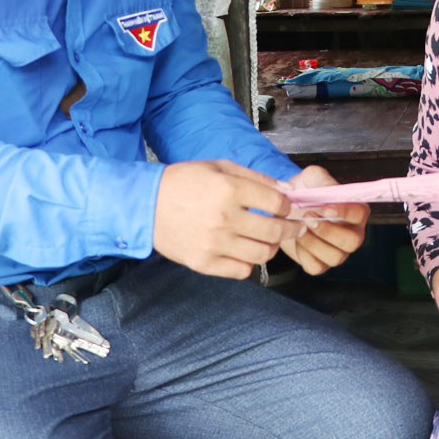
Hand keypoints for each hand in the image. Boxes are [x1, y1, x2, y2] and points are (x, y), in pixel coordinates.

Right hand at [153, 160, 299, 279]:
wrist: (146, 205)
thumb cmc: (183, 182)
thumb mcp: (219, 167)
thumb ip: (255, 178)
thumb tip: (286, 191)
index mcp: (228, 190)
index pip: (277, 203)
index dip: (288, 206)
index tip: (287, 207)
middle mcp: (224, 218)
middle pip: (275, 231)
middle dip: (290, 228)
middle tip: (292, 226)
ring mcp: (214, 244)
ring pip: (263, 254)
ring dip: (272, 247)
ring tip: (268, 239)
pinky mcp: (204, 263)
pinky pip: (242, 271)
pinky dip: (249, 262)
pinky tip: (244, 251)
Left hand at [277, 165, 368, 274]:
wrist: (283, 206)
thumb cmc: (304, 191)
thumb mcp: (312, 177)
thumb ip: (323, 180)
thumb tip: (330, 191)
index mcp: (355, 211)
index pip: (359, 214)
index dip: (345, 212)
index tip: (325, 208)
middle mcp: (351, 234)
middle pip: (352, 241)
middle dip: (328, 231)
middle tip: (307, 218)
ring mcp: (338, 251)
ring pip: (335, 257)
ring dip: (313, 243)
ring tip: (298, 228)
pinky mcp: (320, 263)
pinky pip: (316, 267)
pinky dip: (304, 255)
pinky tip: (296, 239)